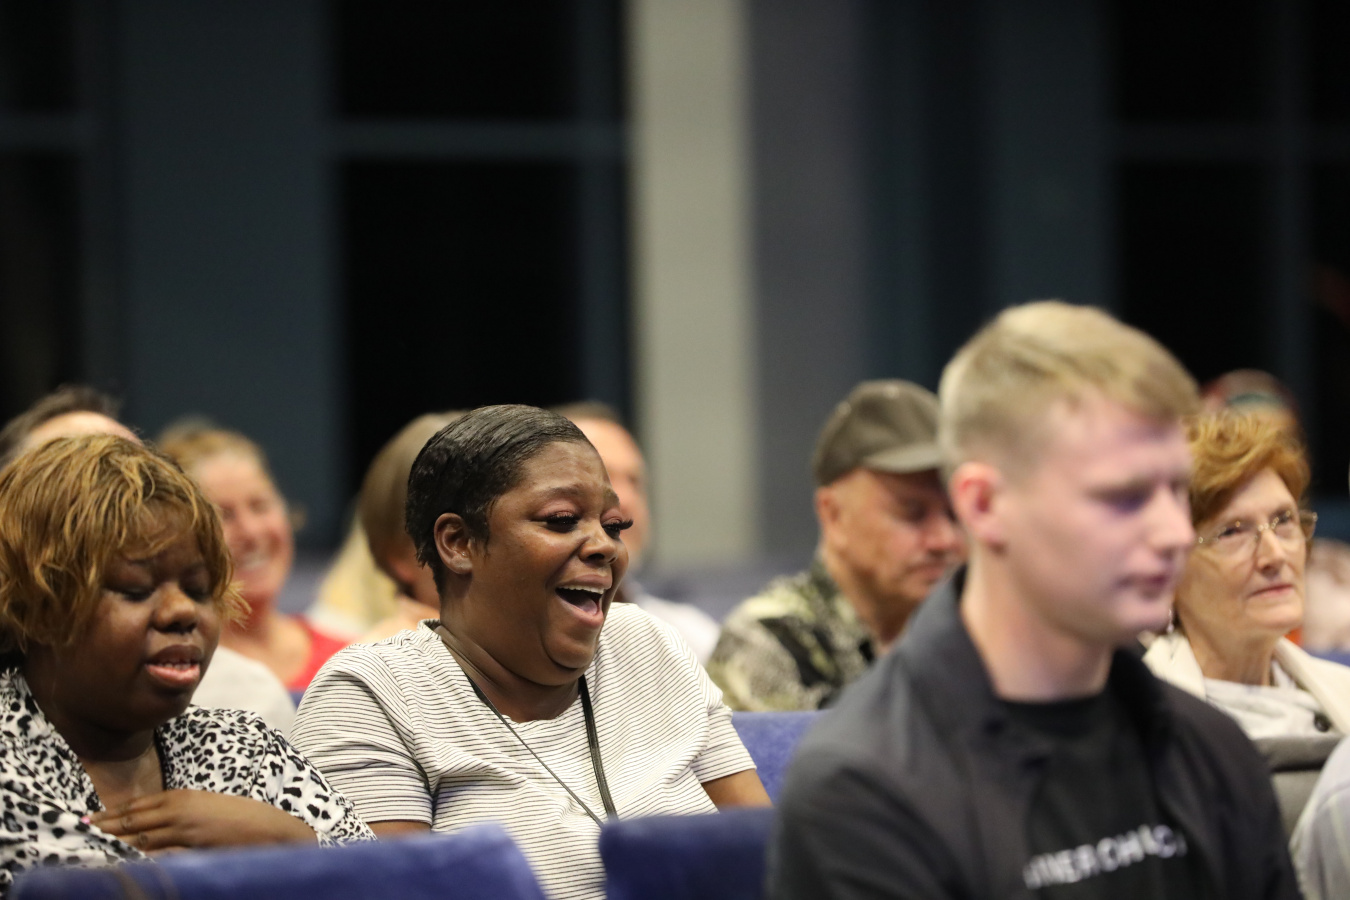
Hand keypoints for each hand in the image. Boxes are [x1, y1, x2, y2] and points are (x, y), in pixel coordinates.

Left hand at [88, 790, 315, 851]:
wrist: (268, 829)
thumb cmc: (239, 818)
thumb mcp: (205, 806)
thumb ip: (180, 812)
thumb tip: (154, 823)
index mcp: (181, 797)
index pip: (137, 805)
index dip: (111, 813)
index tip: (90, 819)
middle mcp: (178, 811)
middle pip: (132, 821)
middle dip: (105, 827)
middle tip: (80, 831)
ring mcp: (184, 831)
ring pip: (140, 839)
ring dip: (115, 843)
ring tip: (93, 847)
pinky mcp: (192, 848)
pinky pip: (157, 856)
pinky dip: (139, 859)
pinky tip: (124, 863)